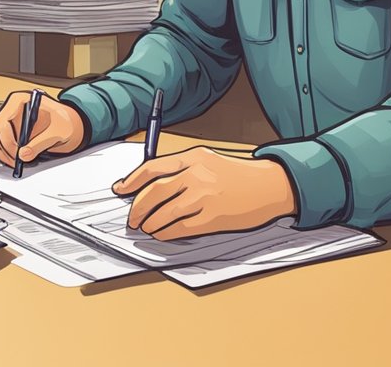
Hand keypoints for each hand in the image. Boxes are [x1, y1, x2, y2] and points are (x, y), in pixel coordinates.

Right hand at [0, 91, 86, 166]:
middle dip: (2, 148)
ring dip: (1, 151)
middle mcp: (11, 108)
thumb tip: (24, 154)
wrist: (65, 124)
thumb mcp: (59, 131)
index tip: (16, 153)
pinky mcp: (7, 130)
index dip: (7, 140)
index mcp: (21, 100)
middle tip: (14, 161)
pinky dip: (3, 152)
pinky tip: (15, 158)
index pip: (3, 120)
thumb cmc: (63, 121)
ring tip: (15, 161)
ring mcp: (7, 119)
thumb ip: (42, 142)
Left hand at [112, 146, 295, 240]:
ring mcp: (205, 197)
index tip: (120, 190)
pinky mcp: (214, 218)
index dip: (131, 181)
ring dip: (150, 224)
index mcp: (194, 157)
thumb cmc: (236, 175)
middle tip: (133, 218)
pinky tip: (162, 234)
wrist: (270, 186)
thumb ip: (180, 168)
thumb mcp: (208, 160)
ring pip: (164, 213)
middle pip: (154, 192)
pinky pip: (180, 229)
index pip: (153, 167)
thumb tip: (148, 186)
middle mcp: (197, 174)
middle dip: (137, 208)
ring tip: (147, 228)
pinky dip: (166, 233)